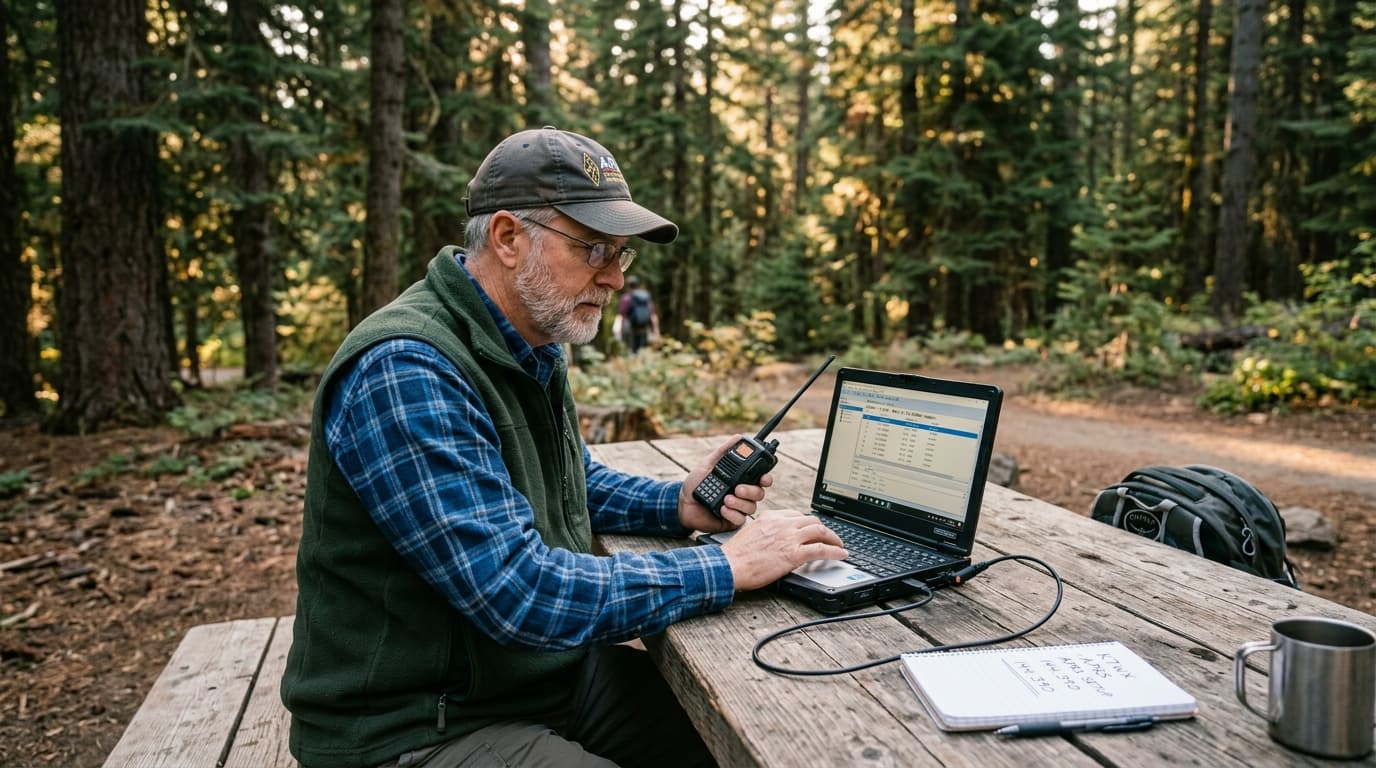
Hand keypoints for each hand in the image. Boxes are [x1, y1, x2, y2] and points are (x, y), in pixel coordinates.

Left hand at [678, 435, 772, 531]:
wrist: (683, 502)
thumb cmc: (697, 483)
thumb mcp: (709, 463)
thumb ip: (724, 451)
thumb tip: (739, 437)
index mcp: (741, 480)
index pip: (760, 479)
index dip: (766, 479)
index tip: (764, 478)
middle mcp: (743, 494)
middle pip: (759, 493)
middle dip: (751, 491)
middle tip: (738, 488)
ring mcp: (738, 508)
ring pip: (751, 507)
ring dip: (740, 503)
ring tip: (726, 499)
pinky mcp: (732, 521)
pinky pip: (740, 520)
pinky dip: (733, 514)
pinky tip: (723, 509)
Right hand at [719, 509, 847, 590]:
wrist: (729, 565)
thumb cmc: (736, 555)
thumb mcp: (750, 533)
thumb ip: (765, 531)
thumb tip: (774, 538)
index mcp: (770, 517)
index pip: (797, 515)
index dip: (809, 523)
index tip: (813, 530)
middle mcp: (782, 524)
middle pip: (812, 521)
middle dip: (825, 529)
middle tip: (830, 538)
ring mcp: (789, 538)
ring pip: (821, 531)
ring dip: (834, 539)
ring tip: (839, 546)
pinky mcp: (793, 554)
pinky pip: (821, 549)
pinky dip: (835, 551)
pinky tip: (841, 555)